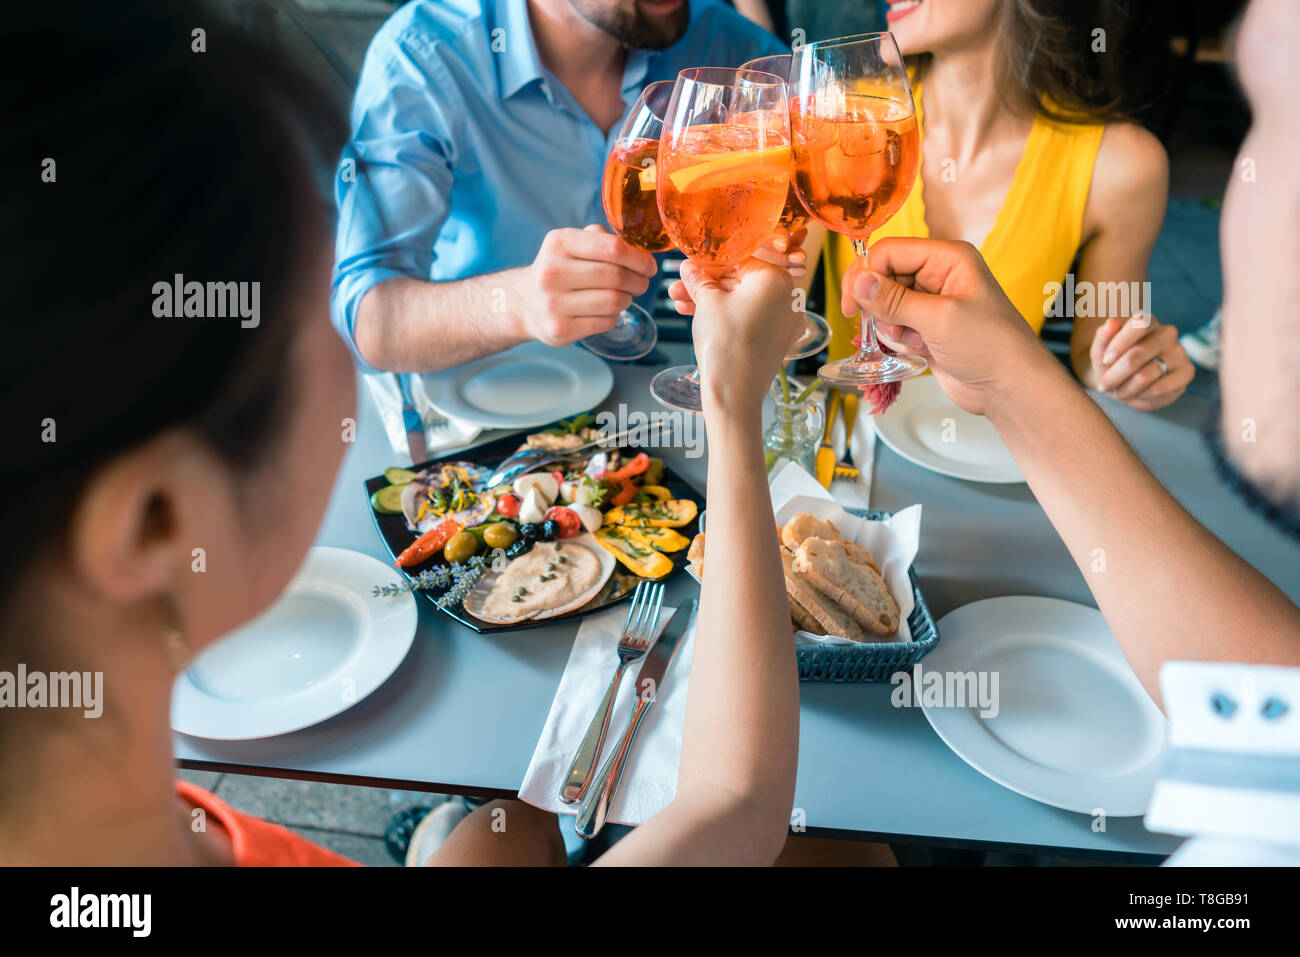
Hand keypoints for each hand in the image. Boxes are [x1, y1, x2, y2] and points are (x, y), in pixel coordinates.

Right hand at [519, 225, 656, 345]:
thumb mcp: (573, 243)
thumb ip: (603, 239)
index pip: (613, 248)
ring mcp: (554, 303)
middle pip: (617, 276)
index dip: (639, 259)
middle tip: (641, 283)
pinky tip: (607, 310)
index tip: (649, 266)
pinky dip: (614, 316)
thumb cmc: (560, 269)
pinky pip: (606, 321)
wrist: (525, 303)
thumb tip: (639, 250)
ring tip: (623, 295)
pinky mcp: (560, 329)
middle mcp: (552, 272)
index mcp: (559, 243)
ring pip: (614, 301)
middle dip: (639, 281)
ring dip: (628, 299)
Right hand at [682, 258, 796, 415]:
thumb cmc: (725, 343)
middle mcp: (789, 298)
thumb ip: (699, 280)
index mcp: (776, 279)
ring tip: (680, 304)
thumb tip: (690, 267)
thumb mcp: (707, 303)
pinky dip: (730, 318)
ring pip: (744, 303)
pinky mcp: (778, 340)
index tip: (690, 269)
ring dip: (713, 303)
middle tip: (681, 287)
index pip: (740, 261)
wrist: (734, 393)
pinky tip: (700, 318)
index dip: (710, 266)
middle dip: (708, 286)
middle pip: (742, 283)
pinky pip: (752, 320)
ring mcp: (786, 321)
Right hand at [841, 238, 1051, 416]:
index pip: (890, 251)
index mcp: (947, 258)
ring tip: (918, 341)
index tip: (852, 303)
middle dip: (881, 305)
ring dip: (892, 327)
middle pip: (884, 277)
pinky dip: (899, 340)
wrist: (1008, 388)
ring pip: (885, 305)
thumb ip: (894, 300)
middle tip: (890, 327)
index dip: (866, 274)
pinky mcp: (926, 327)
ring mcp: (931, 302)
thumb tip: (858, 281)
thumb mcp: (938, 319)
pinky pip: (894, 326)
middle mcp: (938, 275)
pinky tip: (921, 350)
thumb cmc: (991, 347)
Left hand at [1089, 314, 1192, 410]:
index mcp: (1147, 321)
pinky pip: (1159, 389)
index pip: (1138, 325)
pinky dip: (1141, 396)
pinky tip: (1136, 394)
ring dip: (1125, 389)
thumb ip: (1103, 336)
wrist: (1123, 383)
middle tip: (1104, 385)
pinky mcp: (1187, 372)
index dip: (1118, 345)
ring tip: (1119, 391)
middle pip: (1136, 355)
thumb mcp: (1100, 351)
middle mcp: (1167, 333)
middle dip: (1114, 375)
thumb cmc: (1111, 363)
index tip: (1104, 361)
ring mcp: (1180, 352)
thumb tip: (1112, 322)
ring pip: (1145, 376)